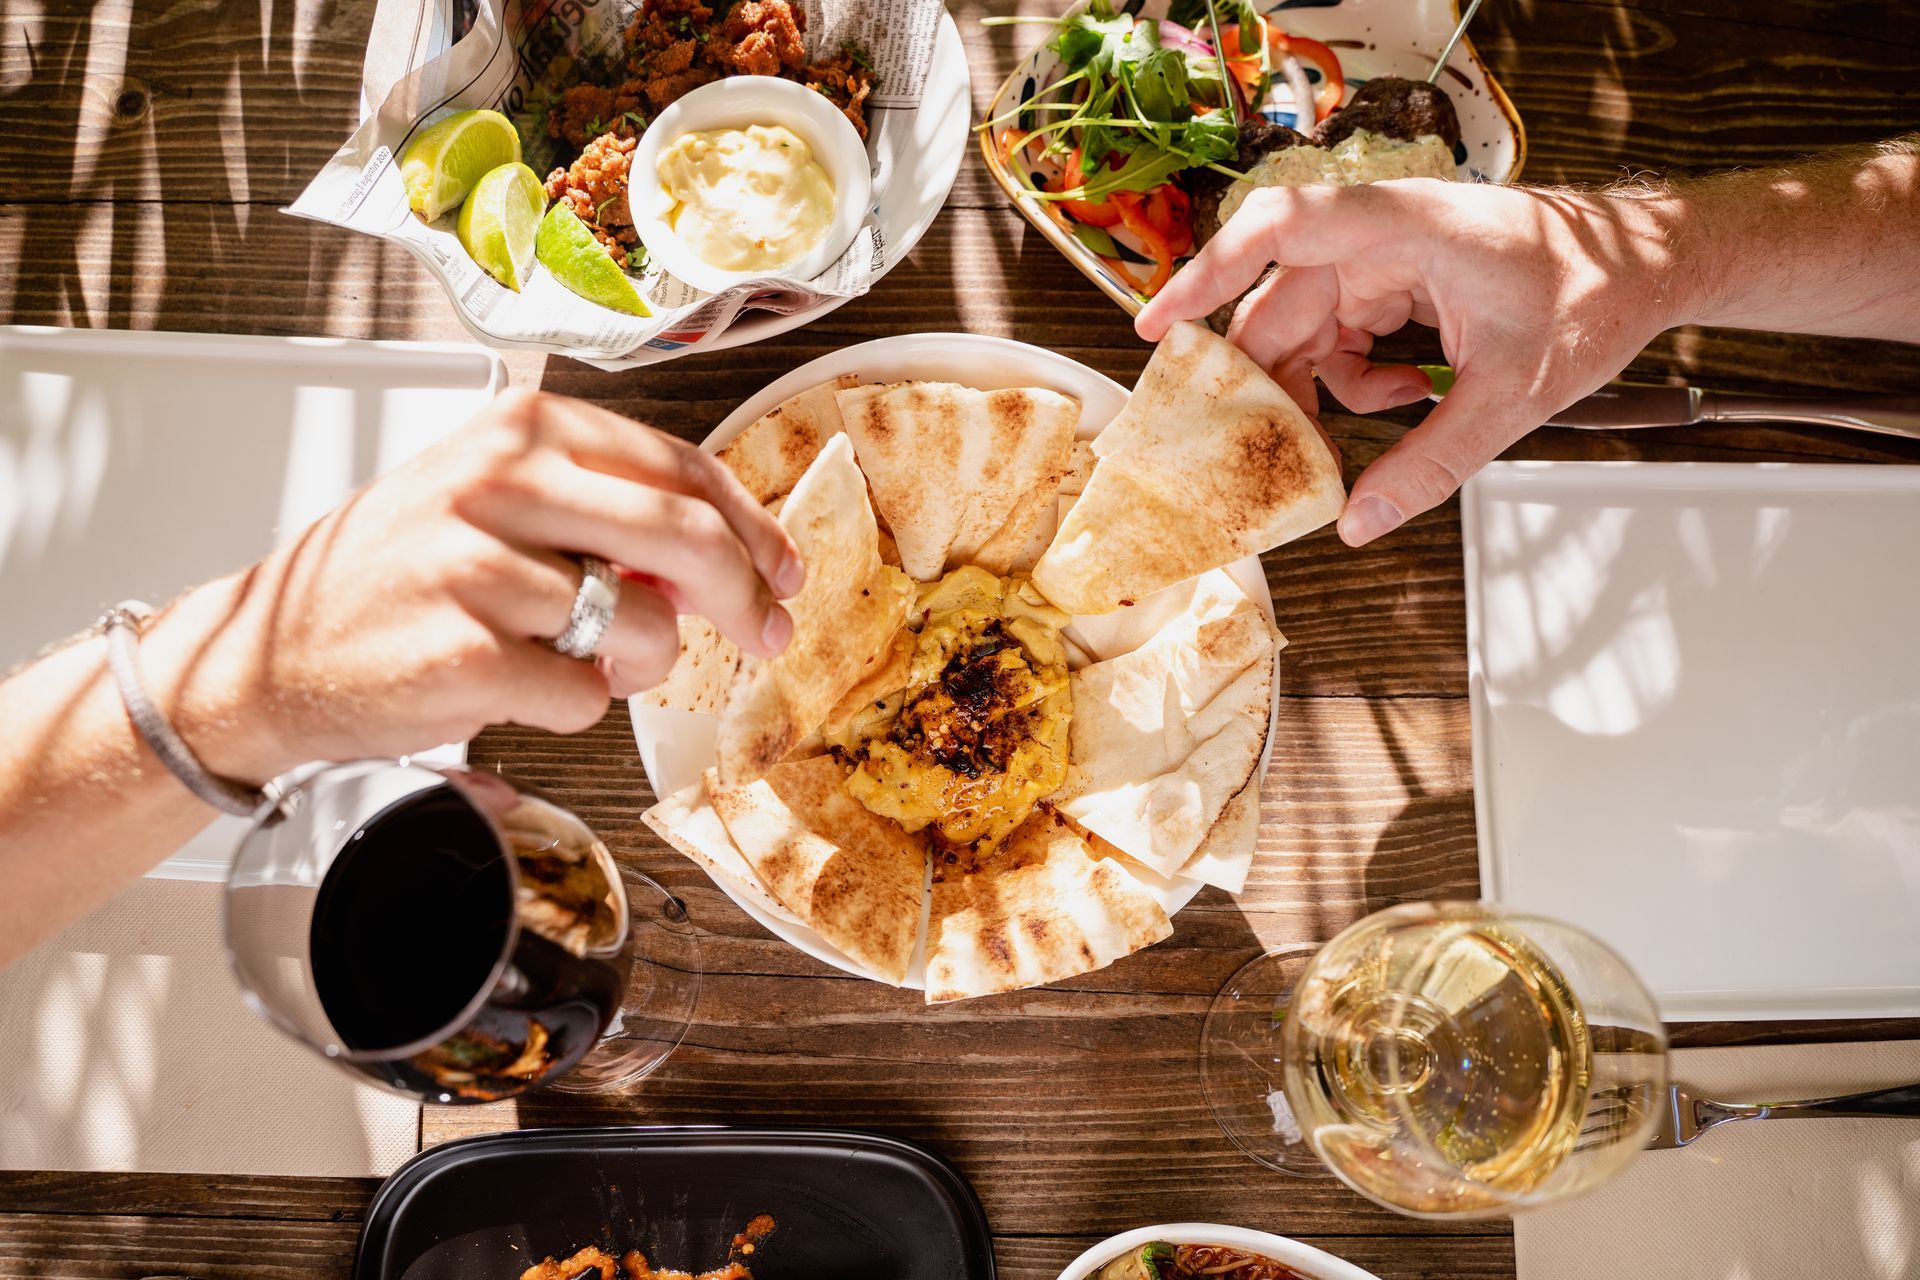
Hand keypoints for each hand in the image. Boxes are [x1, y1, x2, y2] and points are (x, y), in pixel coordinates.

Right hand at [144, 389, 801, 781]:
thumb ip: (606, 509)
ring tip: (582, 661)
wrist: (270, 656)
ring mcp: (478, 567)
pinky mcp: (465, 655)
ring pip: (644, 629)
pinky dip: (573, 708)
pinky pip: (585, 698)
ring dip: (639, 665)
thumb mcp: (496, 500)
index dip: (751, 526)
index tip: (784, 571)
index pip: (680, 467)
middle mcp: (500, 481)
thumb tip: (730, 558)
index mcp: (522, 429)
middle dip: (745, 598)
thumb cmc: (399, 580)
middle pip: (686, 537)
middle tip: (766, 634)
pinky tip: (519, 686)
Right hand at [1136, 179, 1685, 543]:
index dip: (1206, 275)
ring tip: (1339, 439)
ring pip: (1308, 326)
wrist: (1648, 264)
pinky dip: (1356, 376)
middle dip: (1264, 380)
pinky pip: (1343, 332)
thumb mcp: (1514, 397)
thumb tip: (1358, 522)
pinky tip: (1404, 399)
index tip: (1158, 328)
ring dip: (1316, 388)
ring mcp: (1387, 256)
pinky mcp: (1398, 279)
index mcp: (1404, 230)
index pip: (1279, 230)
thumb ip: (1430, 463)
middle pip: (1280, 303)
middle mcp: (1382, 234)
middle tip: (1248, 447)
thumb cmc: (1595, 294)